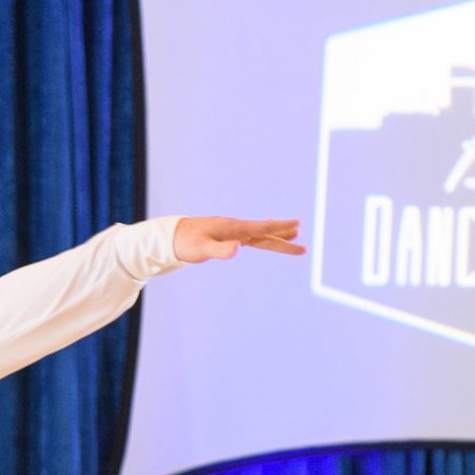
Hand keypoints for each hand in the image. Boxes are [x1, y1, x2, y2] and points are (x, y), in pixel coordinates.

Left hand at [173, 216, 304, 262]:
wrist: (170, 237)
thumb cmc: (185, 244)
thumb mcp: (200, 250)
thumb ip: (219, 250)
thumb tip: (238, 249)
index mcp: (232, 229)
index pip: (261, 228)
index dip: (280, 227)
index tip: (298, 224)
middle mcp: (235, 228)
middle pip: (265, 233)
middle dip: (285, 238)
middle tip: (304, 247)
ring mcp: (231, 231)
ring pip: (259, 234)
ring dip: (276, 236)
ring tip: (295, 235)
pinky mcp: (226, 236)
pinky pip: (250, 235)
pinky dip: (262, 235)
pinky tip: (266, 233)